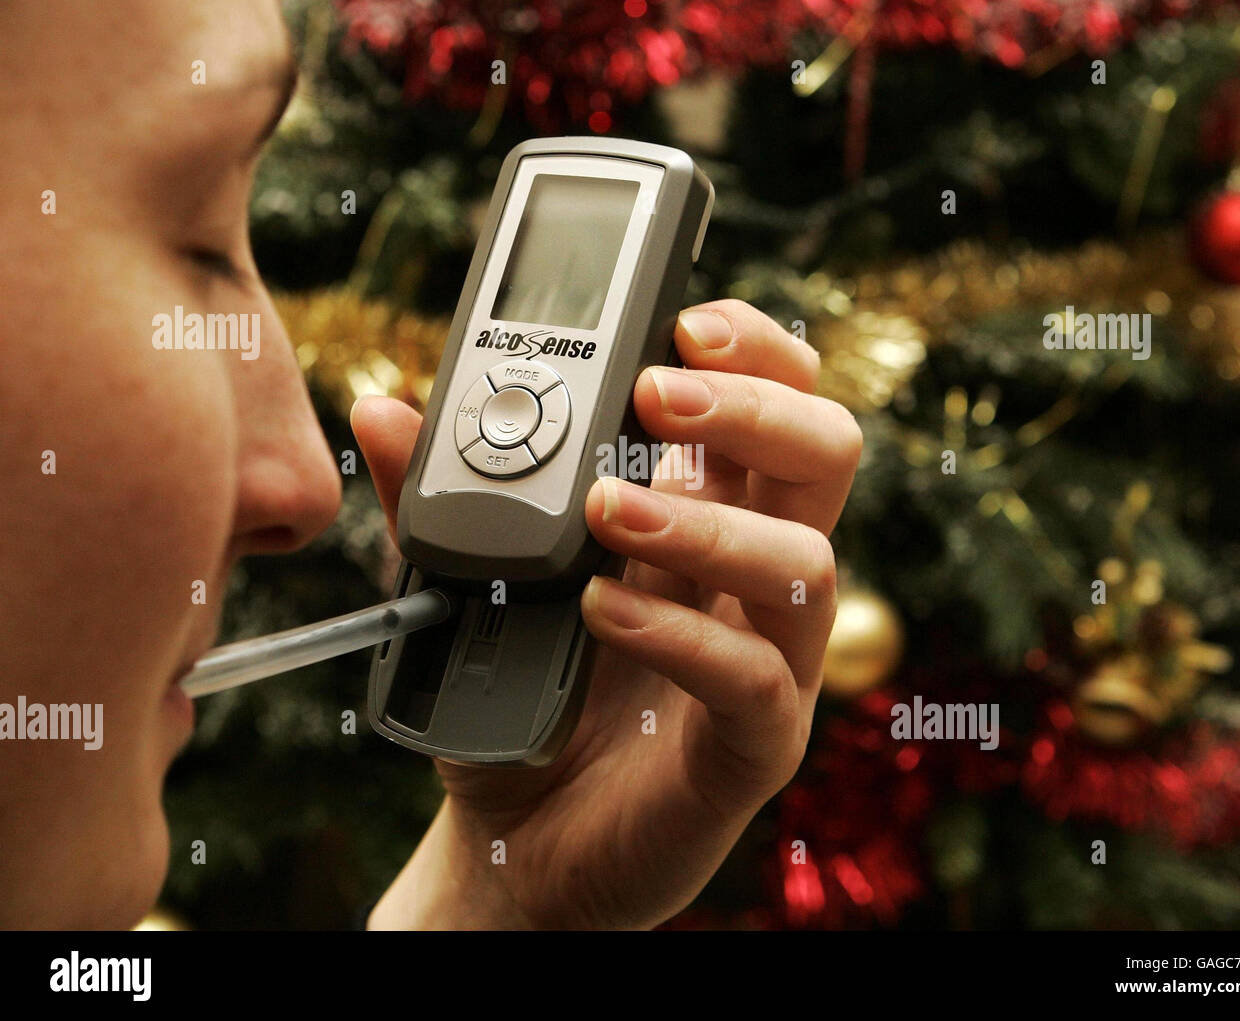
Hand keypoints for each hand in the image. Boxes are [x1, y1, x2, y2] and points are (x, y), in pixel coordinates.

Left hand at [353, 300, 861, 928]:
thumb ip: (441, 501)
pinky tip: (602, 612)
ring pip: (807, 563)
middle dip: (756, 404)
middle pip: (826, 455)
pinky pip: (758, 679)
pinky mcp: (755, 745)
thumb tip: (386, 407)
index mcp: (705, 511)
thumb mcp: (467, 586)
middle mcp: (752, 572)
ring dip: (707, 524)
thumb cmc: (514, 698)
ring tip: (604, 511)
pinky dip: (680, 636)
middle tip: (660, 392)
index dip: (752, 349)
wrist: (512, 845)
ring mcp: (769, 659)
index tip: (682, 319)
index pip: (776, 400)